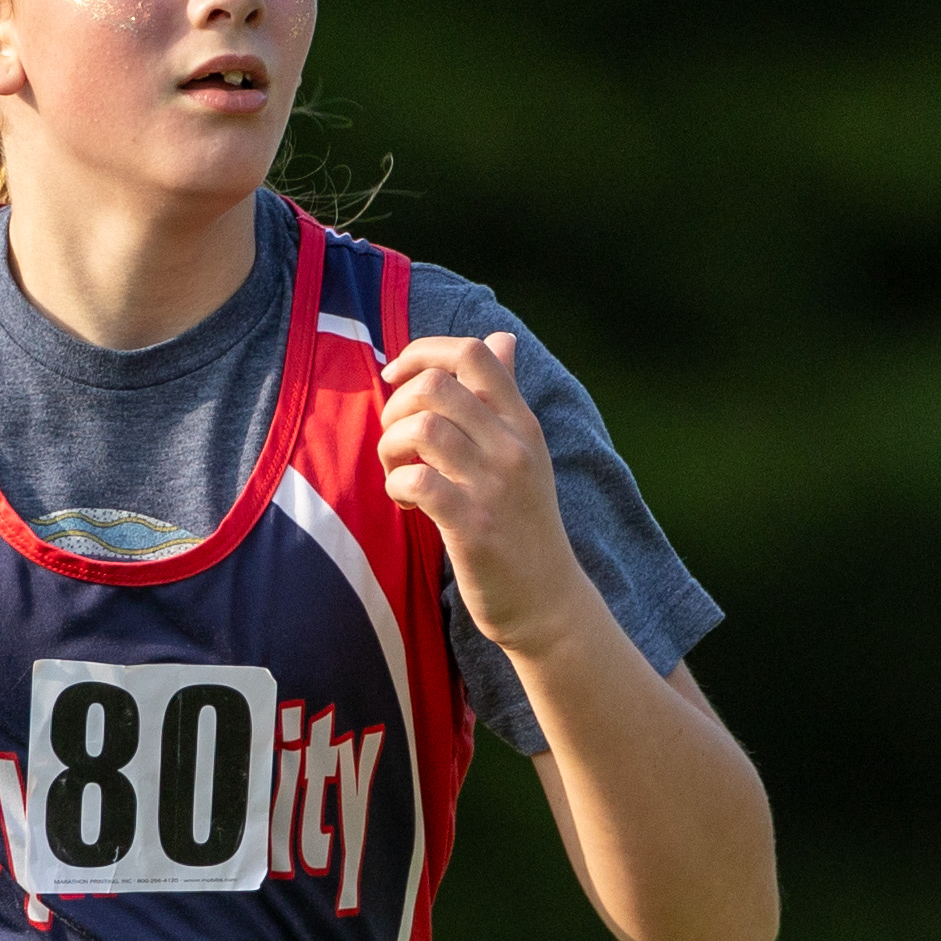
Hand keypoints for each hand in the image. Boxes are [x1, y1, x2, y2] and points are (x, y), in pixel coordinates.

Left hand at [378, 332, 585, 656]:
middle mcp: (512, 447)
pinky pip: (418, 482)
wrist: (548, 603)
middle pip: (438, 386)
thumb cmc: (525, 526)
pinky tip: (408, 503)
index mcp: (523, 423)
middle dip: (396, 405)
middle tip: (396, 441)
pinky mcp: (474, 527)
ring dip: (392, 446)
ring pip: (422, 429)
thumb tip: (501, 338)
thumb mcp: (526, 454)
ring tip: (398, 472)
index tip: (395, 379)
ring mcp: (494, 486)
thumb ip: (506, 397)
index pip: (474, 353)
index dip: (421, 353)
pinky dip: (398, 486)